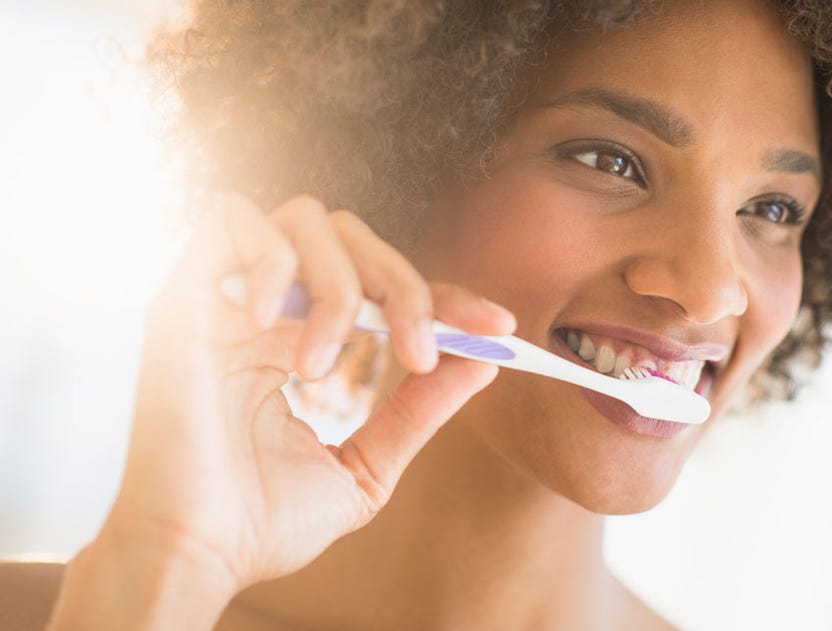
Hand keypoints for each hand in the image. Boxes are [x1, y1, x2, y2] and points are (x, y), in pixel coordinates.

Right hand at [52, 194, 514, 626]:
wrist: (196, 556)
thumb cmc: (263, 521)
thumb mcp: (365, 465)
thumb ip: (418, 411)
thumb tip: (482, 362)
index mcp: (299, 339)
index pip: (384, 287)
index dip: (444, 296)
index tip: (498, 327)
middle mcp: (265, 308)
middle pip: (352, 237)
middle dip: (404, 287)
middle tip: (419, 354)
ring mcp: (224, 296)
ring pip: (303, 219)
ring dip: (337, 285)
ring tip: (321, 366)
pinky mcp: (181, 293)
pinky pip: (227, 218)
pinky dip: (268, 259)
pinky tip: (268, 324)